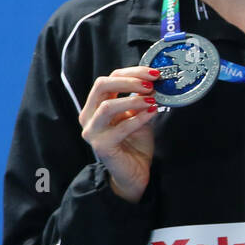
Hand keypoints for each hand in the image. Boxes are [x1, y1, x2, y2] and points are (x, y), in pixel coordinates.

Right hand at [78, 66, 158, 202]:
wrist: (134, 172)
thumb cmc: (135, 142)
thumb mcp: (138, 114)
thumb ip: (141, 99)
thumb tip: (155, 81)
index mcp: (96, 105)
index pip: (109, 79)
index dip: (131, 72)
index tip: (154, 73)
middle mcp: (89, 116)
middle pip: (101, 86)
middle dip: (128, 81)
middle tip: (151, 85)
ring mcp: (92, 132)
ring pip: (107, 106)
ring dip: (132, 100)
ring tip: (152, 99)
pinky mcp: (101, 146)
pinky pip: (120, 127)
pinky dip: (139, 118)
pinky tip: (153, 112)